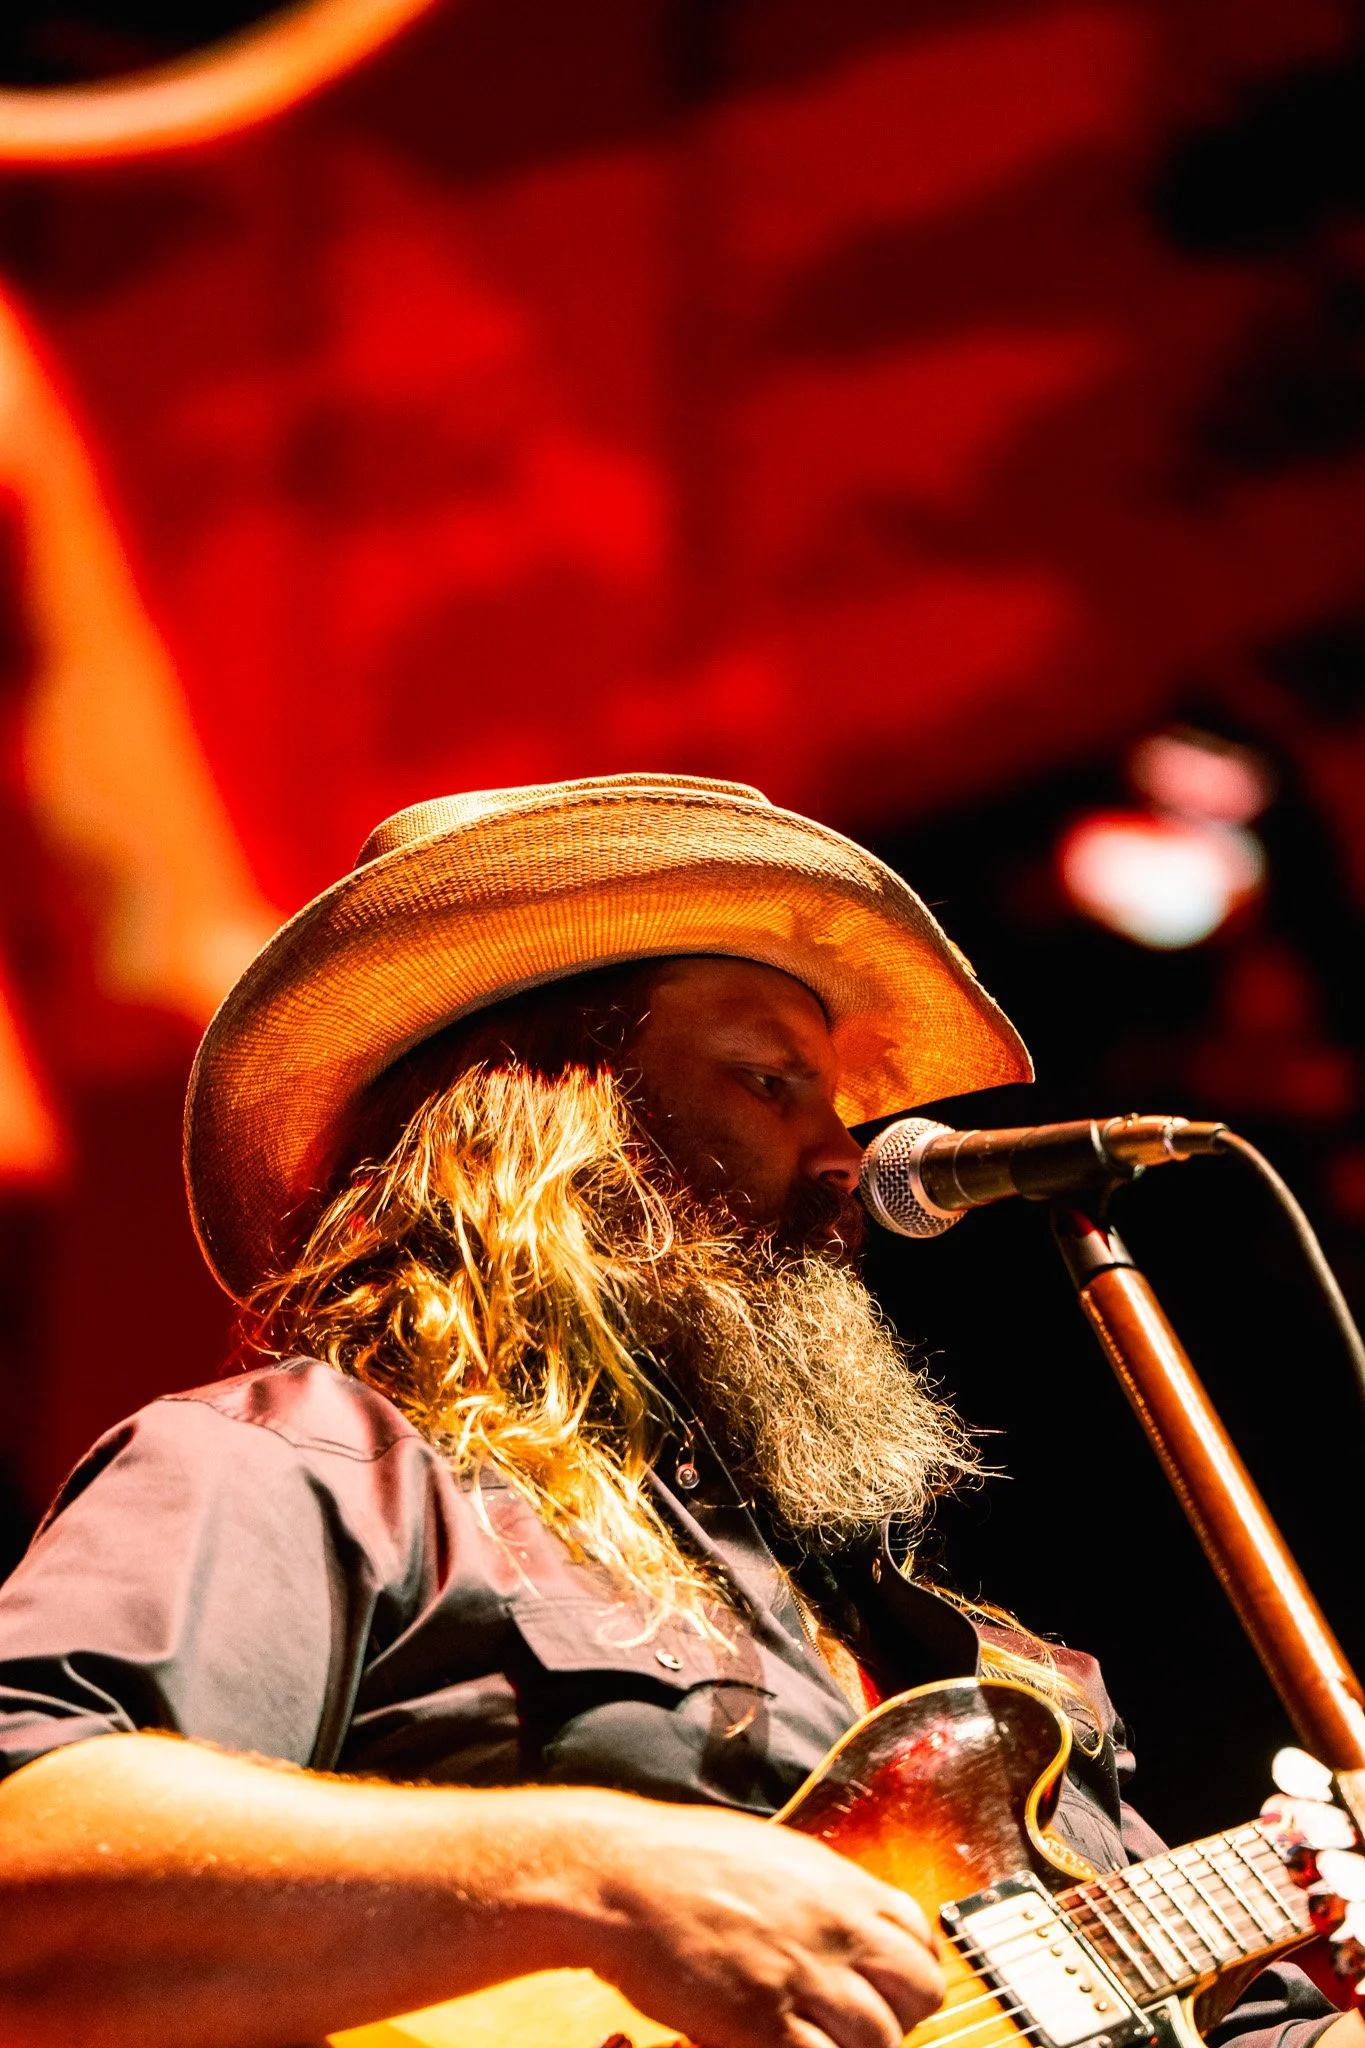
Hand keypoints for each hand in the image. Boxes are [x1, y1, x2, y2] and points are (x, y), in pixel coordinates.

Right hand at [574, 1796, 944, 2047]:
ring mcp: (802, 1975)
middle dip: (897, 2017)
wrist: (621, 1875)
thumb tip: (853, 1921)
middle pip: (918, 1994)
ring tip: (811, 2039)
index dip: (909, 1973)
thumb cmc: (683, 1859)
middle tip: (854, 2025)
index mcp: (840, 1884)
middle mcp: (835, 1926)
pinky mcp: (762, 2021)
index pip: (921, 1939)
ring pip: (879, 2041)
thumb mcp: (775, 1857)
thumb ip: (823, 1893)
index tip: (887, 1989)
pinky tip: (776, 2045)